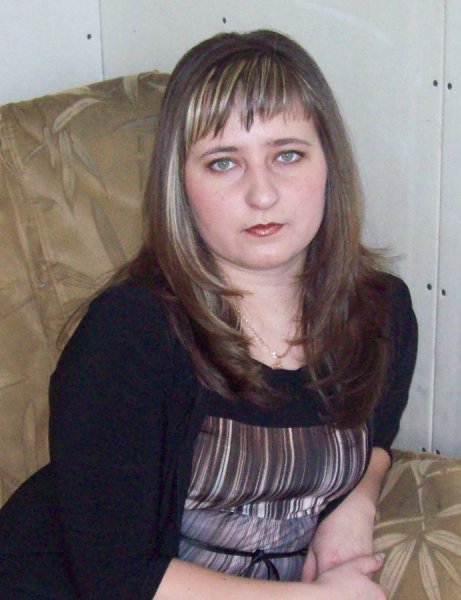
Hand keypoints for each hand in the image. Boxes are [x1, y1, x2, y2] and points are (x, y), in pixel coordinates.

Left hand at [302, 447, 389, 581]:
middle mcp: (347, 570)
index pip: (320, 590)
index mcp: (329, 564)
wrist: (355, 509)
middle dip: (329, 591)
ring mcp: (362, 570)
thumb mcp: (314, 545)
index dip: (316, 591)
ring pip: (351, 588)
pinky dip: (355, 582)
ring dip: (344, 587)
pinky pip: (363, 581)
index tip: (312, 590)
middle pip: (337, 591)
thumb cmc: (330, 524)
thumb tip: (305, 586)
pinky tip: (350, 577)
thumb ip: (309, 568)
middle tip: (324, 584)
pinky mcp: (372, 567)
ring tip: (337, 579)